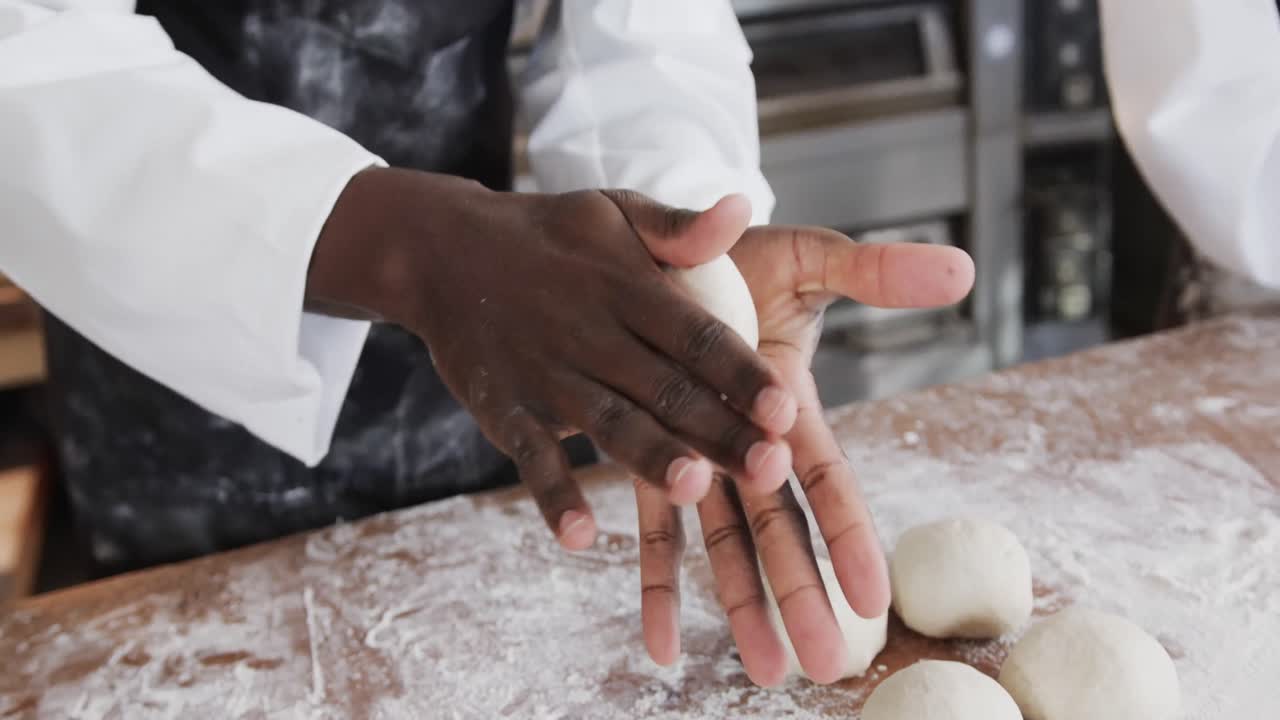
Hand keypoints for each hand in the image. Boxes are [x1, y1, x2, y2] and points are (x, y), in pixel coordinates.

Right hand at [306, 169, 798, 548]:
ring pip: (608, 423)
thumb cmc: (548, 234)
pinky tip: (579, 536)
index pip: (696, 333)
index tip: (785, 408)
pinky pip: (530, 455)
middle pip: (666, 389)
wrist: (440, 250)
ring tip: (692, 487)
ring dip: (650, 457)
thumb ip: (678, 227)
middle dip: (719, 431)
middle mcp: (589, 332)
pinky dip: (552, 494)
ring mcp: (544, 373)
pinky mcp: (502, 406)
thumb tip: (744, 209)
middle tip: (771, 470)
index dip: (741, 372)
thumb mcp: (613, 211)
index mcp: (625, 286)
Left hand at [635, 225, 974, 684]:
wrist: (667, 258)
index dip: (851, 534)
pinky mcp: (645, 457)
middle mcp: (745, 444)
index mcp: (786, 404)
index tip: (877, 597)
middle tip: (823, 668)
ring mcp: (697, 458)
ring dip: (742, 605)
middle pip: (779, 528)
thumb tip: (966, 268)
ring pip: (723, 542)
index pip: (825, 478)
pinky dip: (655, 582)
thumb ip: (877, 272)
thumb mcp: (811, 258)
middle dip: (802, 594)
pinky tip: (658, 646)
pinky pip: (650, 526)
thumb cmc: (744, 258)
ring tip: (764, 672)